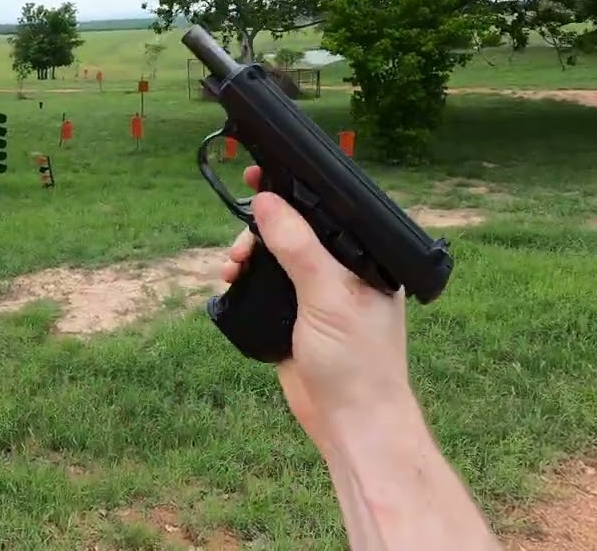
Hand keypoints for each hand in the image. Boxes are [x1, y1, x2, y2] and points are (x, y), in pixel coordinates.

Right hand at [221, 166, 415, 451]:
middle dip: (262, 229)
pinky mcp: (294, 317)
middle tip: (239, 242)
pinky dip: (245, 279)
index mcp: (365, 257)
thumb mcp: (326, 294)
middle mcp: (342, 270)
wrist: (349, 423)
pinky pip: (264, 285)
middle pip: (294, 229)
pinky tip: (230, 281)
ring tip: (231, 267)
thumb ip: (298, 245)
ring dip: (249, 254)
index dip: (293, 191)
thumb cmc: (356, 359)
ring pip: (275, 257)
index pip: (328, 209)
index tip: (258, 174)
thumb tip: (266, 200)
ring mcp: (317, 294)